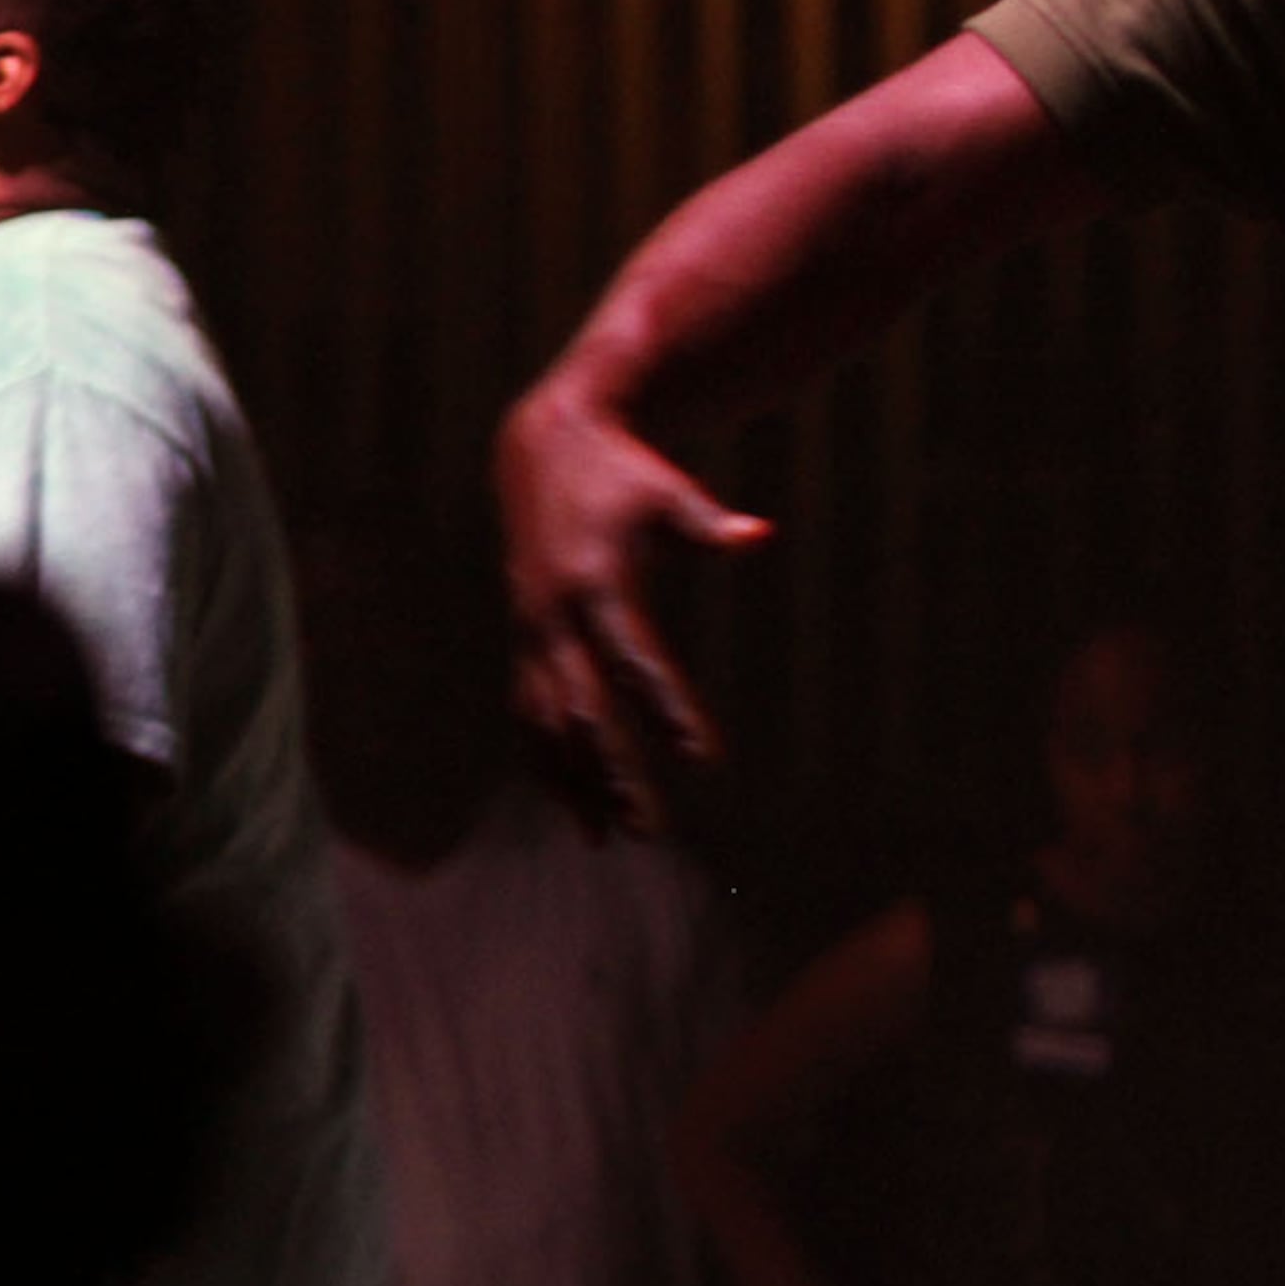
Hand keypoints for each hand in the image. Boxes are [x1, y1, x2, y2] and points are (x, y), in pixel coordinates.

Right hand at [492, 378, 771, 836]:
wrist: (543, 447)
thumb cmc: (624, 473)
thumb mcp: (668, 493)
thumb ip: (709, 525)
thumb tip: (760, 535)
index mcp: (596, 581)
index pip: (634, 661)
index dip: (666, 711)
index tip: (701, 759)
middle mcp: (554, 615)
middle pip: (582, 710)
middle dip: (612, 773)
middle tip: (649, 830)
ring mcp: (531, 630)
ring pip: (545, 722)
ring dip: (571, 782)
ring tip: (604, 838)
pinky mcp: (523, 636)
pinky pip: (529, 710)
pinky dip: (546, 758)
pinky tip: (570, 804)